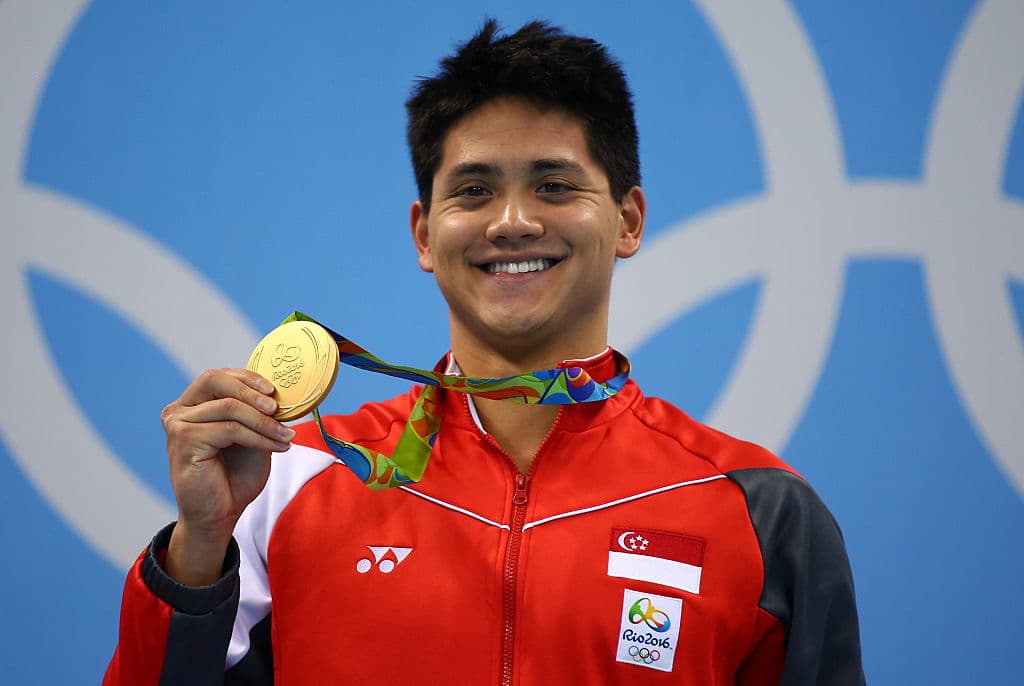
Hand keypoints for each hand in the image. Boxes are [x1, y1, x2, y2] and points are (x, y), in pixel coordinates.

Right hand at [160, 368, 293, 584]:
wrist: (220, 514)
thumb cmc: (234, 476)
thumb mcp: (252, 436)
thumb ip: (256, 413)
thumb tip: (278, 393)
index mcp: (192, 404)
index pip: (218, 377)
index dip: (248, 378)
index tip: (275, 391)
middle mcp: (179, 410)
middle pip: (216, 381)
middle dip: (252, 391)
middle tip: (277, 408)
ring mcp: (178, 424)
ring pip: (230, 408)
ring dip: (264, 422)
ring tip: (286, 436)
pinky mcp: (185, 441)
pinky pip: (230, 429)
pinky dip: (259, 437)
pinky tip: (277, 447)